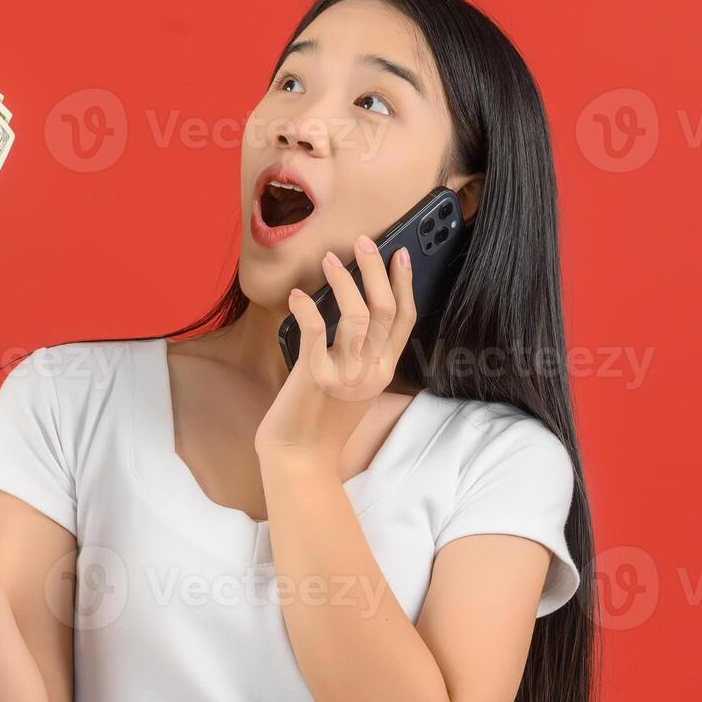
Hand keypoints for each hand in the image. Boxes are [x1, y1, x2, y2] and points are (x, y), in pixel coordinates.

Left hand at [254, 235, 415, 464]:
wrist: (300, 459)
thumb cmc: (320, 422)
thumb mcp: (353, 388)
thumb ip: (359, 356)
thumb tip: (351, 312)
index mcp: (382, 372)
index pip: (405, 320)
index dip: (404, 284)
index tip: (400, 254)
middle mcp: (370, 371)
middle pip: (386, 309)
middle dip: (376, 268)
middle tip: (364, 241)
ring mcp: (345, 374)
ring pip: (357, 314)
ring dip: (343, 280)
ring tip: (328, 259)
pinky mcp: (315, 376)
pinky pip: (316, 330)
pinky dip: (306, 308)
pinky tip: (297, 296)